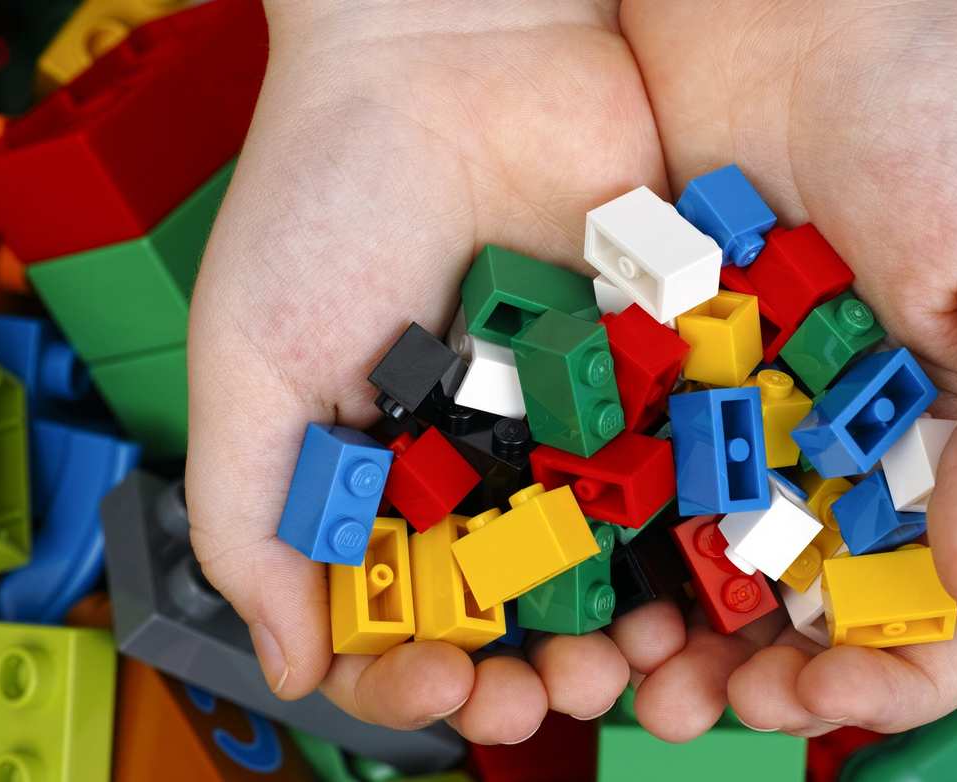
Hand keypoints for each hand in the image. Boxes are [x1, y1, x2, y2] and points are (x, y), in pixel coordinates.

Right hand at [186, 1, 664, 743]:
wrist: (448, 47)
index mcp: (388, 469)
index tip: (442, 685)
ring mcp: (577, 412)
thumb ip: (250, 518)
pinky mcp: (656, 358)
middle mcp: (487, 455)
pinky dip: (699, 522)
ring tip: (638, 650)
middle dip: (539, 667)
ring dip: (630, 620)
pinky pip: (686, 458)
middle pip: (524, 603)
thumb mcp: (251, 363)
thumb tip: (287, 665)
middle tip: (555, 689)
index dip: (418, 672)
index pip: (403, 613)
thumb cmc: (326, 193)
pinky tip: (706, 566)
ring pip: (617, 553)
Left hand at [607, 0, 956, 738]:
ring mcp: (757, 402)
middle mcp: (854, 433)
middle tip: (712, 701)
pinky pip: (649, 468)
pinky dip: (624, 532)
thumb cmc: (955, 102)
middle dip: (770, 669)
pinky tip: (593, 567)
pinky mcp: (674, 357)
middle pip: (818, 600)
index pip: (953, 596)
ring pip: (721, 558)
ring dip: (682, 630)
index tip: (835, 680)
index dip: (904, 665)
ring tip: (634, 665)